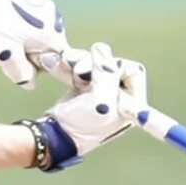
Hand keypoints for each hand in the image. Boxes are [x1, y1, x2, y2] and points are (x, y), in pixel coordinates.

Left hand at [0, 0, 68, 86]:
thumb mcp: (4, 55)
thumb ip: (21, 73)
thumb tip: (30, 82)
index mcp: (52, 36)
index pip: (55, 64)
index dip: (34, 67)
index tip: (16, 60)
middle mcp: (54, 19)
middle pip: (42, 47)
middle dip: (22, 51)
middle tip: (0, 46)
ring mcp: (44, 4)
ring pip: (32, 32)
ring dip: (16, 36)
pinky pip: (27, 16)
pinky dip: (14, 21)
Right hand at [35, 45, 148, 168]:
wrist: (51, 137)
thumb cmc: (80, 126)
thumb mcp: (99, 101)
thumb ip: (106, 73)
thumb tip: (101, 47)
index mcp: (132, 105)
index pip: (133, 71)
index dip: (116, 67)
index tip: (99, 75)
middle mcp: (119, 98)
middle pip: (112, 64)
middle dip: (93, 65)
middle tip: (78, 73)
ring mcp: (101, 92)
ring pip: (94, 64)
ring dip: (77, 63)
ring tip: (64, 65)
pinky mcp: (84, 88)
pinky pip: (79, 67)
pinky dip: (68, 67)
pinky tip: (55, 65)